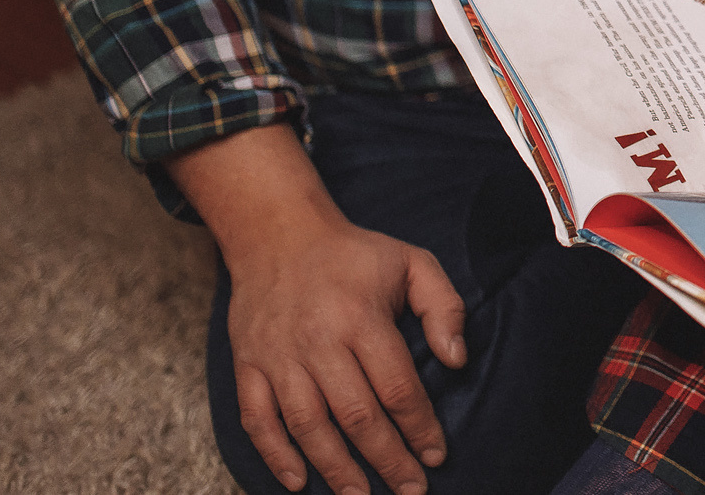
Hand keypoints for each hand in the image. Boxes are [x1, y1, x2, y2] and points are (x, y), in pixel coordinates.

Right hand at [169, 127, 464, 494]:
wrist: (278, 234)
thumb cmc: (353, 255)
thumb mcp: (412, 262)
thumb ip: (443, 306)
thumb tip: (457, 360)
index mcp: (361, 317)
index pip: (396, 387)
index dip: (419, 427)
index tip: (436, 456)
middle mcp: (318, 341)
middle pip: (356, 416)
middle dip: (387, 460)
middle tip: (410, 489)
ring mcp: (278, 356)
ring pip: (307, 425)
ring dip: (336, 468)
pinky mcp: (248, 364)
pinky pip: (257, 419)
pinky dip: (275, 455)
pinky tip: (299, 481)